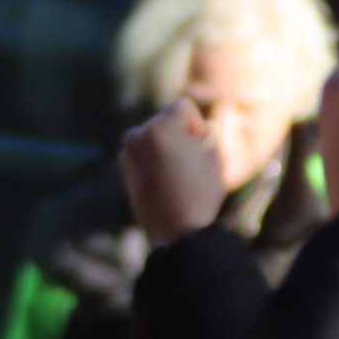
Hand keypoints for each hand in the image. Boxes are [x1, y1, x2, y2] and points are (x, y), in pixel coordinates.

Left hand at [120, 97, 230, 240]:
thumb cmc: (199, 191)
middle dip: (180, 135)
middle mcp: (136, 134)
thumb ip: (206, 129)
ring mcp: (127, 151)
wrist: (175, 231)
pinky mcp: (124, 166)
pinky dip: (156, 160)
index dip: (197, 127)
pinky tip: (165, 182)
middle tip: (189, 166)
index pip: (183, 107)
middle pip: (167, 120)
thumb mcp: (215, 154)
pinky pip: (146, 152)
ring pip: (157, 136)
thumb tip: (191, 126)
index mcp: (159, 128)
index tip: (198, 151)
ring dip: (168, 147)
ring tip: (177, 176)